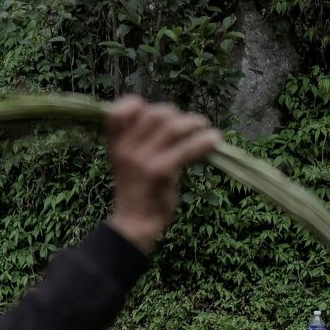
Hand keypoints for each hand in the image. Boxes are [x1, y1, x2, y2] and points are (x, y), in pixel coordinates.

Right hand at [102, 96, 221, 253]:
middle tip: (188, 126)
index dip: (135, 104)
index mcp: (115, 144)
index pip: (118, 110)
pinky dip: (204, 142)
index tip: (150, 111)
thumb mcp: (127, 161)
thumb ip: (138, 139)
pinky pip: (186, 149)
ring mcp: (142, 160)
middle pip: (155, 114)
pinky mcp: (159, 172)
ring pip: (173, 127)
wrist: (134, 224)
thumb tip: (170, 117)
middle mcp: (125, 149)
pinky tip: (214, 141)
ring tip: (205, 128)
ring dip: (194, 123)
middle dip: (176, 115)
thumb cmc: (137, 191)